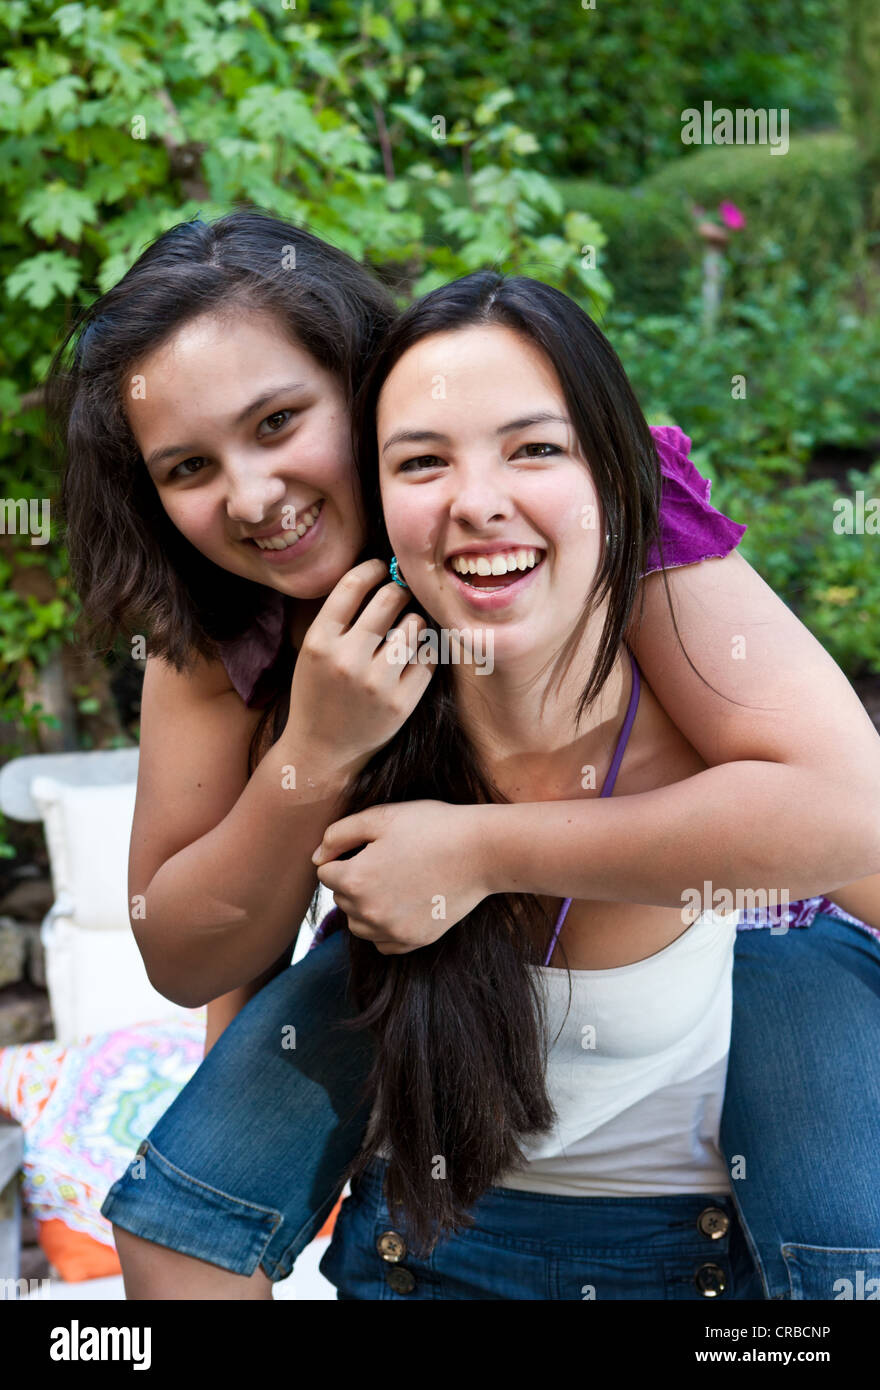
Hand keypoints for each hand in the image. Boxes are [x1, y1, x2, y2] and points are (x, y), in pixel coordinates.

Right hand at [285, 560, 433, 776]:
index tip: (381, 569)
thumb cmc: (318, 694)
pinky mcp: (402, 702)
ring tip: (405, 632)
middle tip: (399, 597)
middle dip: (398, 592)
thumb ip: (338, 619)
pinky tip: (414, 655)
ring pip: (414, 626)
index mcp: (319, 642)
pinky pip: (428, 657)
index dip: (372, 570)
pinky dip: (425, 651)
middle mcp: (347, 659)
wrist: (321, 750)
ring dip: (414, 622)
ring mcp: (376, 682)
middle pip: (389, 599)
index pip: (352, 586)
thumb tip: (378, 576)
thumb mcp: (313, 652)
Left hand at [312, 801, 491, 952]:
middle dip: (353, 880)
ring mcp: (392, 931)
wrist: (481, 851)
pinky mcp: (414, 941)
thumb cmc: (431, 826)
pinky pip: (383, 943)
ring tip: (393, 882)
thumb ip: (338, 834)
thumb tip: (317, 858)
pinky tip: (403, 905)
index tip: (369, 846)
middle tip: (386, 860)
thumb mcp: (380, 817)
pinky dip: (385, 927)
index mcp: (355, 879)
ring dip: (365, 906)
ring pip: (358, 924)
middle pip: (341, 899)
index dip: (344, 855)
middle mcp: (368, 912)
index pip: (325, 873)